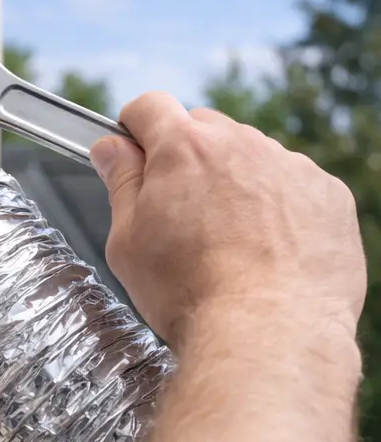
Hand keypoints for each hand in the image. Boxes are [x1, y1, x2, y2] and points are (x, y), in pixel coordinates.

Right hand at [90, 94, 364, 350]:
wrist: (269, 335)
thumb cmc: (190, 294)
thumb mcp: (129, 241)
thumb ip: (121, 183)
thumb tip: (111, 148)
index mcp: (184, 147)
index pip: (151, 106)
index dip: (136, 129)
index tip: (135, 155)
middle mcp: (241, 144)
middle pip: (205, 129)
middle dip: (188, 158)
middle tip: (182, 214)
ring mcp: (291, 167)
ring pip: (253, 157)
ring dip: (237, 182)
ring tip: (232, 243)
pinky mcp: (329, 196)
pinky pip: (296, 187)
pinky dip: (282, 209)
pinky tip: (271, 253)